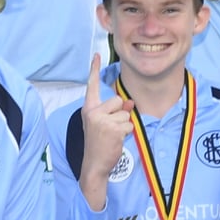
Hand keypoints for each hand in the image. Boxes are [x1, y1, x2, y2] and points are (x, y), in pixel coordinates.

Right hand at [76, 53, 134, 210]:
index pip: (91, 85)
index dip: (94, 69)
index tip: (96, 55)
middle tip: (110, 128)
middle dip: (119, 113)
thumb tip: (130, 103)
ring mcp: (102, 120)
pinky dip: (126, 133)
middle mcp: (93, 112)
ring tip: (112, 135)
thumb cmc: (98, 143)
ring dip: (123, 125)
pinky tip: (116, 140)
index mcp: (88, 108)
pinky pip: (129, 125)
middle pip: (118, 100)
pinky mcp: (113, 129)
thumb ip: (116, 111)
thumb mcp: (103, 123)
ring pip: (125, 114)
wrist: (94, 164)